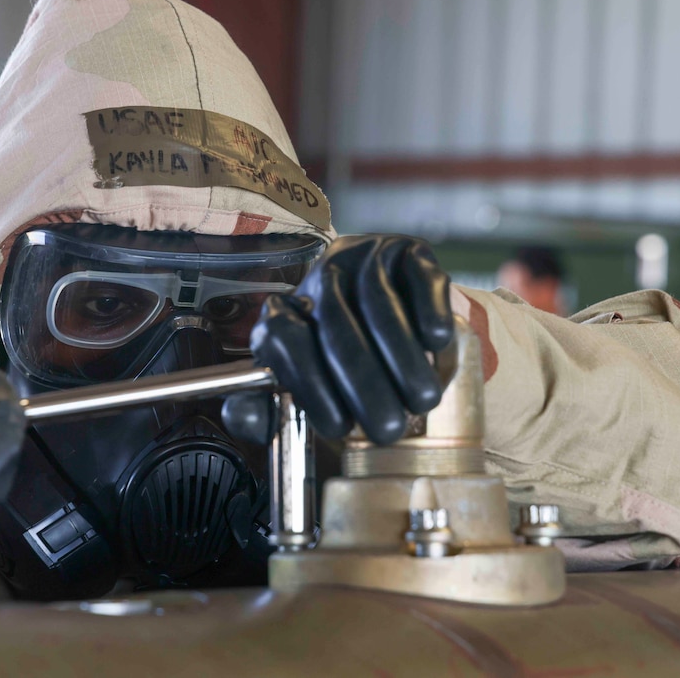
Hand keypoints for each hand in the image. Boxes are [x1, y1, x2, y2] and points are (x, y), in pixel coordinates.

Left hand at [223, 235, 452, 445]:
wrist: (400, 320)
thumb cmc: (345, 369)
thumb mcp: (306, 390)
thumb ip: (265, 410)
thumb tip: (244, 414)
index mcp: (285, 311)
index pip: (281, 337)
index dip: (308, 384)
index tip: (338, 427)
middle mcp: (320, 276)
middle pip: (334, 325)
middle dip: (363, 383)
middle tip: (387, 427)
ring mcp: (366, 257)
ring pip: (379, 303)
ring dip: (402, 358)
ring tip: (420, 400)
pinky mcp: (410, 250)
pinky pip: (418, 277)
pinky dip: (428, 311)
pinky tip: (435, 344)